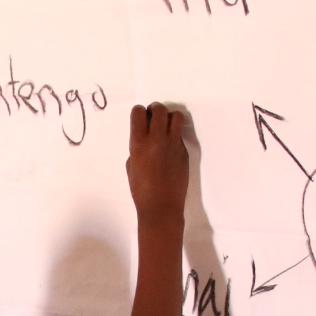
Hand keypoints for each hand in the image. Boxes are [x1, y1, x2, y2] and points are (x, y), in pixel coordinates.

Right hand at [126, 102, 189, 219]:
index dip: (139, 112)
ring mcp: (173, 144)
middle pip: (159, 109)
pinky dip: (174, 134)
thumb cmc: (140, 189)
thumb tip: (146, 136)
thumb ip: (137, 147)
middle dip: (155, 109)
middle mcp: (157, 139)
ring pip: (176, 116)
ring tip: (165, 126)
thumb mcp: (131, 165)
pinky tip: (170, 146)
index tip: (141, 117)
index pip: (138, 112)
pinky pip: (179, 134)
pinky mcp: (184, 151)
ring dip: (169, 117)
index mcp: (138, 143)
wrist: (161, 206)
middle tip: (154, 117)